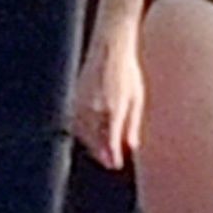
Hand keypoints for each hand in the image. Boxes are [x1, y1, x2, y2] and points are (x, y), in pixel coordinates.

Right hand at [71, 23, 143, 168]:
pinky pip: (77, 122)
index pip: (110, 143)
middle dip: (103, 155)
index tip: (117, 165)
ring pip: (85, 134)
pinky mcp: (75, 97)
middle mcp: (95, 108)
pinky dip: (84, 133)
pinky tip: (92, 136)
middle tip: (111, 163)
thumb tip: (131, 146)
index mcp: (113, 109)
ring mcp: (82, 103)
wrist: (109, 47)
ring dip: (93, 146)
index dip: (113, 157)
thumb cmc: (127, 70)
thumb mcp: (137, 98)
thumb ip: (133, 124)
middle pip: (96, 142)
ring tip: (103, 153)